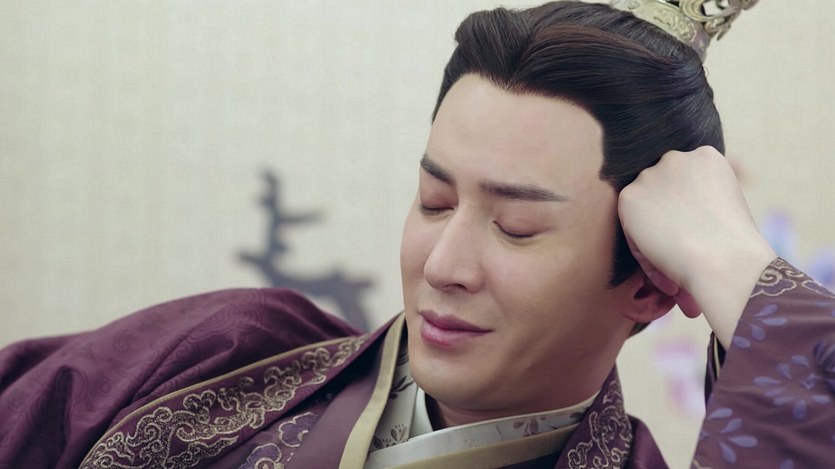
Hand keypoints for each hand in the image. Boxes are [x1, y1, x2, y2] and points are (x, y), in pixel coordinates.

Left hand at [618, 146, 776, 346]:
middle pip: (661, 195)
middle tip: (683, 255)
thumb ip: (700, 202)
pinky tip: (666, 271)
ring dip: (654, 240)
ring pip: (644, 214)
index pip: (683, 184)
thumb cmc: (734, 247)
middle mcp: (676, 158)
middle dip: (668, 223)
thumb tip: (683, 220)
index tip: (696, 239)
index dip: (687, 216)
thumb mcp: (726, 209)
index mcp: (706, 157)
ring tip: (676, 268)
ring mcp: (650, 176)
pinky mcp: (629, 197)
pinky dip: (644, 255)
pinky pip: (630, 231)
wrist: (723, 261)